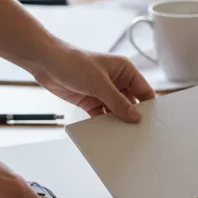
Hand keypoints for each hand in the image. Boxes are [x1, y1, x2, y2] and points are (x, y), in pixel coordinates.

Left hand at [30, 44, 154, 121]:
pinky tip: (106, 133)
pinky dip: (104, 124)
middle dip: (133, 116)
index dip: (149, 106)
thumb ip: (118, 101)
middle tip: (139, 132)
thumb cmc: (73, 62)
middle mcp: (117, 81)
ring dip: (118, 122)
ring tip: (123, 136)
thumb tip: (135, 116)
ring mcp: (104, 92)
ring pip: (117, 111)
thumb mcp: (99, 83)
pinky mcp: (91, 101)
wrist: (45, 63)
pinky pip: (102, 116)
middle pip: (131, 103)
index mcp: (125, 71)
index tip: (152, 122)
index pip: (144, 91)